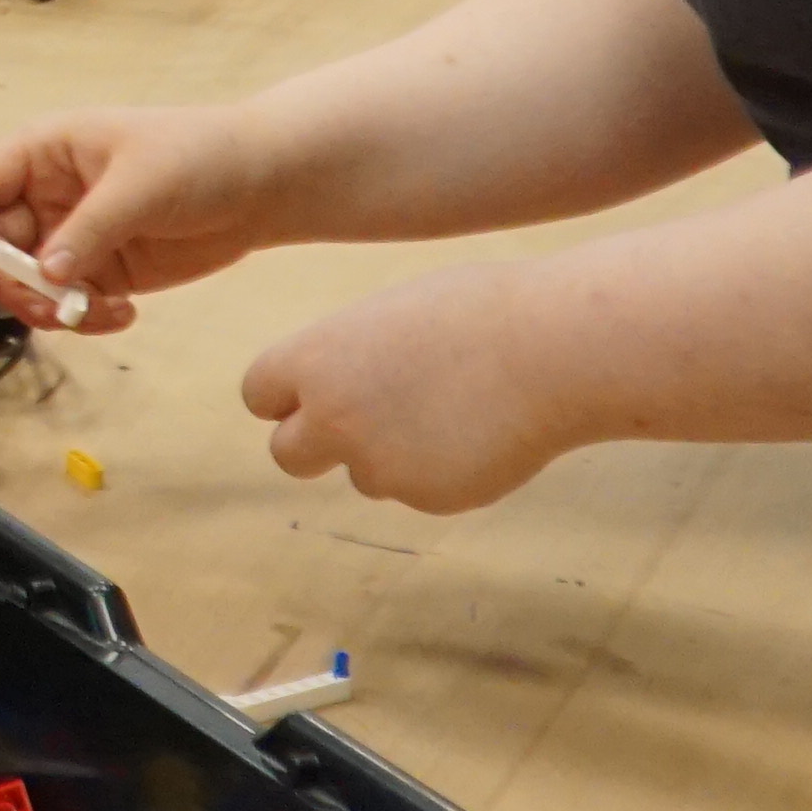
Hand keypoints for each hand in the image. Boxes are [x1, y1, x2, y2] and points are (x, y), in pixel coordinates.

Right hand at [0, 101, 296, 328]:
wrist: (262, 185)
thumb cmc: (199, 156)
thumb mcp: (140, 183)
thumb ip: (90, 227)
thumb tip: (44, 274)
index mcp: (44, 152)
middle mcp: (48, 195)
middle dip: (13, 282)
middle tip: (50, 305)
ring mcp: (73, 236)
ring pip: (28, 283)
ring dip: (48, 308)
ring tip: (92, 313)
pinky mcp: (102, 270)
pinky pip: (69, 303)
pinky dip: (85, 318)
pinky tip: (124, 314)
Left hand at [233, 266, 591, 510]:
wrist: (552, 350)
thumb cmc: (480, 311)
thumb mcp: (393, 314)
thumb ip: (352, 356)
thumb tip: (339, 383)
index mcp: (316, 359)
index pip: (259, 394)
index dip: (288, 397)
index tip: (313, 395)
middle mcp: (333, 418)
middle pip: (286, 454)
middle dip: (315, 446)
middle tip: (360, 426)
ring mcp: (378, 465)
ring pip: (363, 476)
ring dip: (390, 457)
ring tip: (450, 410)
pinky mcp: (426, 499)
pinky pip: (417, 490)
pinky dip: (440, 471)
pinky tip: (481, 433)